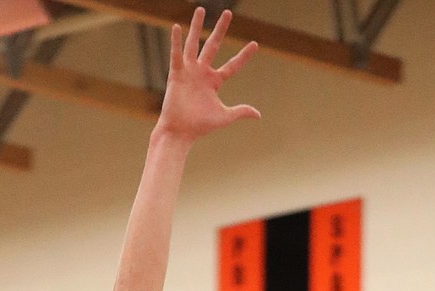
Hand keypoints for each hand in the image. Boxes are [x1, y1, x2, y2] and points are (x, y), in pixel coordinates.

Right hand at [156, 7, 259, 145]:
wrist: (180, 133)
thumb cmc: (200, 127)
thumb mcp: (224, 116)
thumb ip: (240, 111)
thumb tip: (258, 115)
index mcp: (214, 82)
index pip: (232, 66)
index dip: (244, 56)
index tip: (255, 45)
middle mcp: (202, 73)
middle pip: (213, 46)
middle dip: (221, 30)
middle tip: (228, 13)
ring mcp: (189, 71)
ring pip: (194, 44)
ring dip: (197, 27)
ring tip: (201, 9)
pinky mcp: (176, 74)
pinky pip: (176, 54)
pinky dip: (176, 42)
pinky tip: (177, 27)